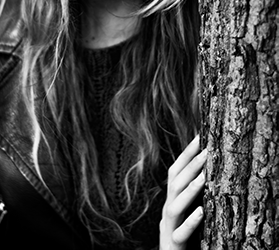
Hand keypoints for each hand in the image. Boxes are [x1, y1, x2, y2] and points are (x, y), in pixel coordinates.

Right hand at [159, 135, 205, 249]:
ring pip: (175, 206)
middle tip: (207, 149)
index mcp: (171, 201)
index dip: (186, 154)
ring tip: (204, 176)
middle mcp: (167, 211)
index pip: (175, 172)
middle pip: (175, 184)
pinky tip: (202, 211)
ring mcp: (168, 228)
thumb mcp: (185, 211)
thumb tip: (205, 167)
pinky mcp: (174, 245)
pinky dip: (191, 221)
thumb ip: (190, 193)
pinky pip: (181, 234)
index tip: (200, 135)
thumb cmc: (181, 237)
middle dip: (190, 166)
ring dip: (189, 190)